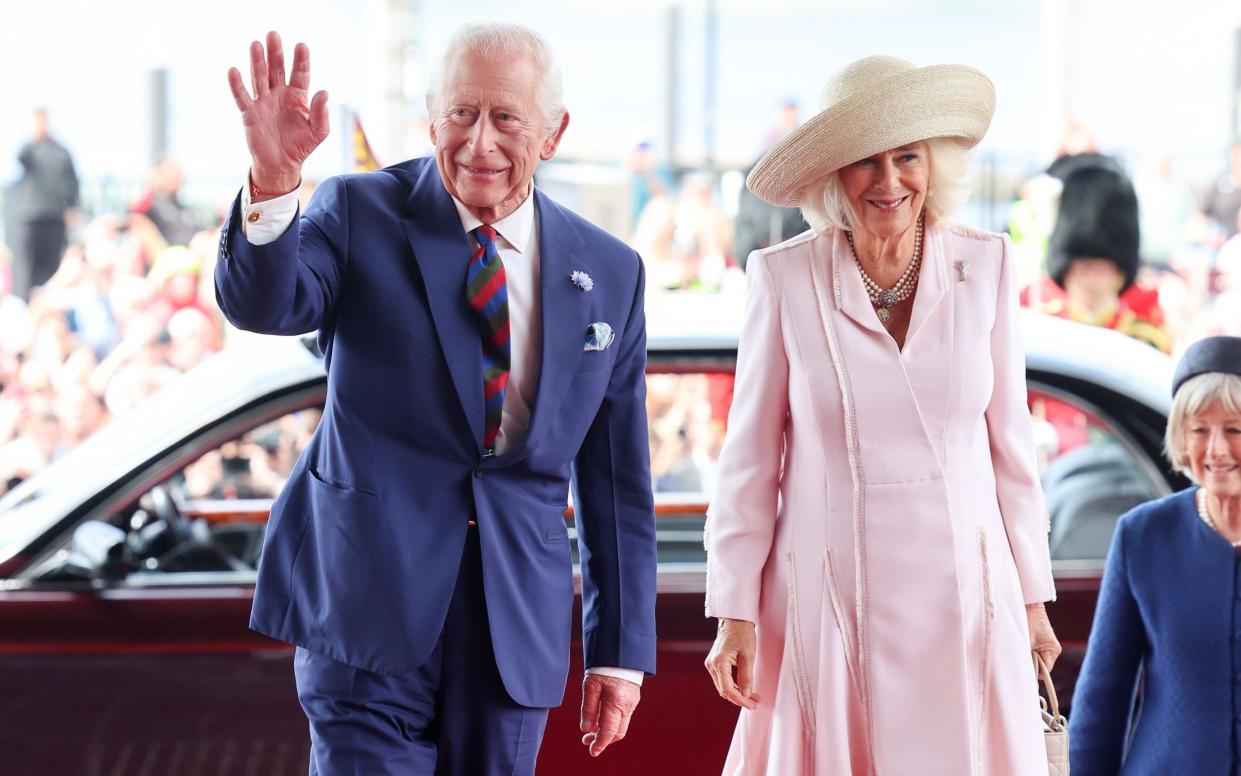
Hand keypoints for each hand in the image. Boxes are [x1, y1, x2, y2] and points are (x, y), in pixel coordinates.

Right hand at [226, 31, 329, 195]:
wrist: (281, 165)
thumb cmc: (301, 146)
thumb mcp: (318, 132)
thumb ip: (322, 113)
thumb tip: (324, 92)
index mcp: (297, 97)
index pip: (300, 74)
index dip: (300, 60)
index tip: (301, 46)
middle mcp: (279, 95)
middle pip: (277, 69)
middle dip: (276, 53)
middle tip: (273, 35)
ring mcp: (263, 102)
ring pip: (259, 77)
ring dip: (257, 61)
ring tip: (256, 44)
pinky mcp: (250, 113)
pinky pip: (243, 96)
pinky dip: (237, 85)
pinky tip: (234, 71)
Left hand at [579, 673, 640, 757]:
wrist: (622, 649)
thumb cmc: (604, 665)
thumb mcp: (590, 685)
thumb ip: (588, 708)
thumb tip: (586, 728)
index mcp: (617, 702)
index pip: (609, 731)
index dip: (600, 743)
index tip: (592, 752)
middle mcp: (628, 705)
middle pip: (617, 732)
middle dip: (602, 740)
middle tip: (586, 741)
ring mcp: (633, 702)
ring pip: (621, 725)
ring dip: (606, 731)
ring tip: (590, 730)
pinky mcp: (633, 698)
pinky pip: (623, 716)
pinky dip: (611, 721)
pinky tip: (599, 718)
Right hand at [704, 618, 759, 709]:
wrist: (735, 621)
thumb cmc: (742, 634)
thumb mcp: (748, 655)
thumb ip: (746, 676)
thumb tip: (746, 694)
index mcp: (719, 662)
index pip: (727, 689)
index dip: (740, 700)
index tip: (752, 705)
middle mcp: (711, 665)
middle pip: (724, 690)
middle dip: (740, 698)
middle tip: (756, 702)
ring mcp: (712, 664)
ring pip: (723, 687)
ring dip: (738, 693)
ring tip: (753, 696)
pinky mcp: (715, 663)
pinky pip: (723, 680)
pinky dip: (734, 686)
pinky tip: (745, 688)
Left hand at [1027, 602, 1060, 672]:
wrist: (1028, 603)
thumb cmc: (1028, 619)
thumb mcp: (1026, 641)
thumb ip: (1026, 656)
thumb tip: (1022, 670)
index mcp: (1053, 651)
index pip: (1043, 672)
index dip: (1032, 673)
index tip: (1021, 669)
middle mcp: (1052, 650)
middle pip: (1040, 667)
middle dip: (1029, 663)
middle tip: (1019, 655)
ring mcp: (1047, 645)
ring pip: (1035, 659)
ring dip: (1026, 655)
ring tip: (1020, 645)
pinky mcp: (1040, 641)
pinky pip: (1033, 652)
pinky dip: (1026, 650)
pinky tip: (1021, 642)